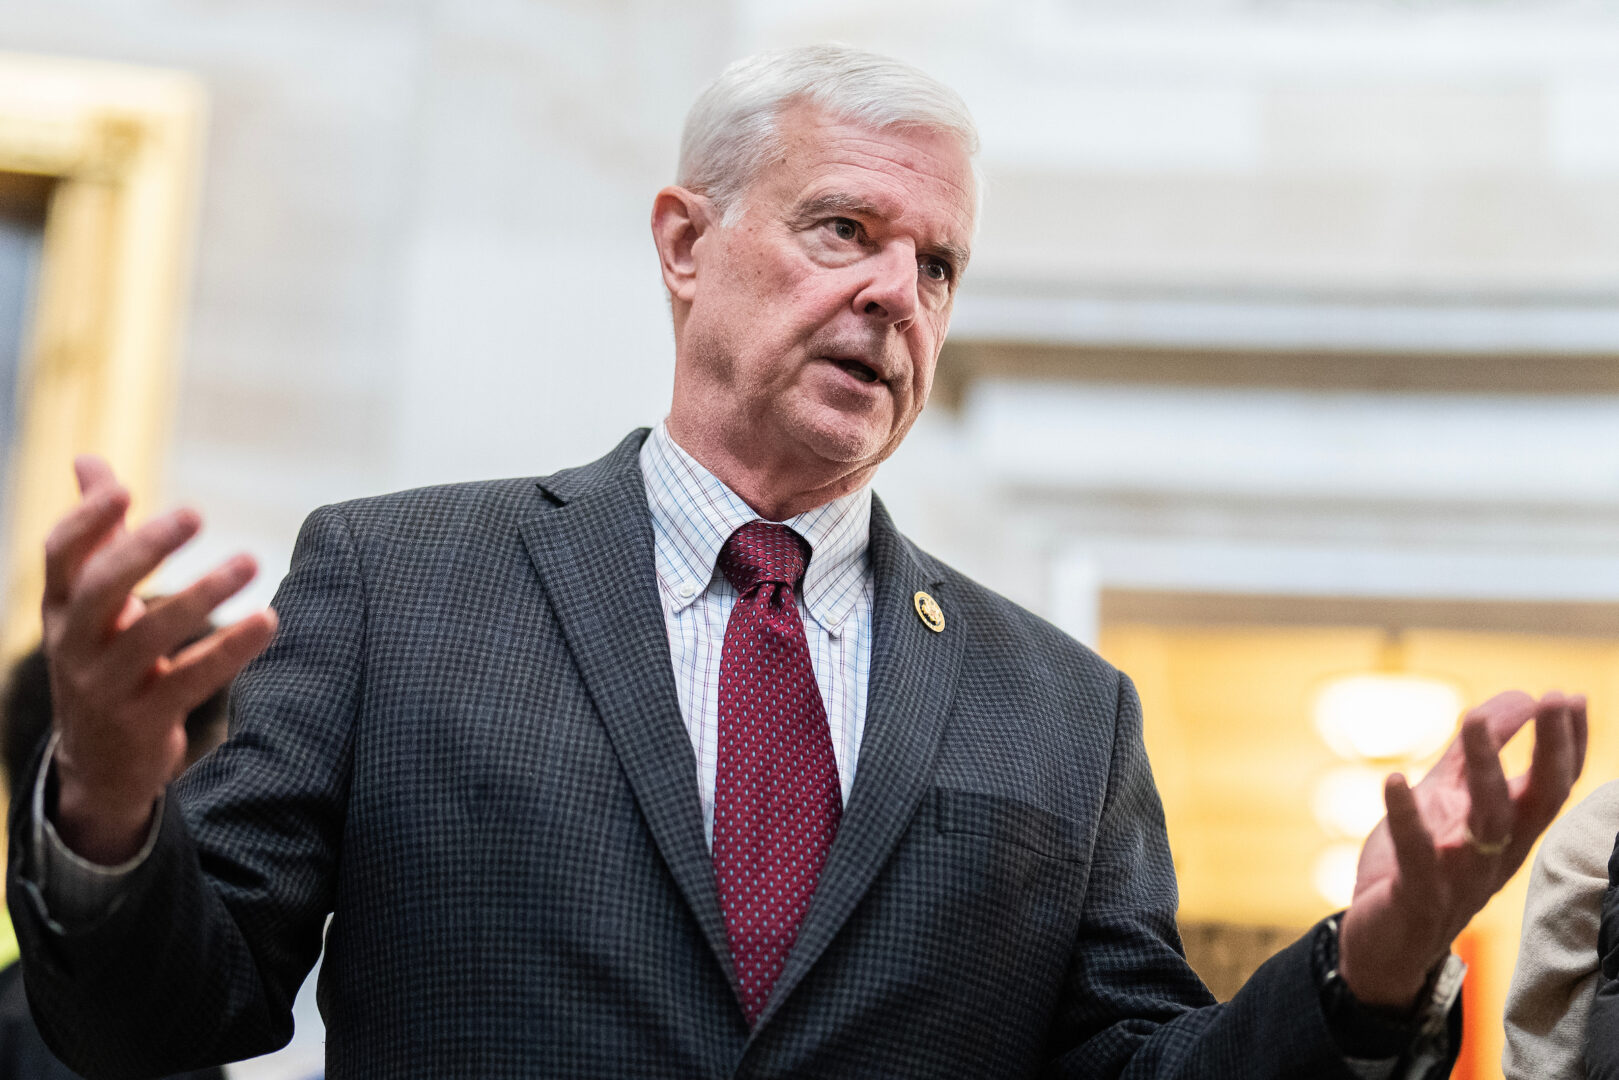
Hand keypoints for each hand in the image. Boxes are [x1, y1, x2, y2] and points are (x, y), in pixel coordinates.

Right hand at [42, 456, 277, 863]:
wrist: (98, 764)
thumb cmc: (103, 659)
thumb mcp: (90, 603)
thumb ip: (98, 534)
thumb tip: (88, 459)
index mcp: (62, 609)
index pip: (60, 555)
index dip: (85, 520)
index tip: (122, 488)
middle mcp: (74, 646)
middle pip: (101, 589)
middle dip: (146, 549)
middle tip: (196, 513)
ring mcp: (107, 687)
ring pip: (150, 636)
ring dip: (203, 595)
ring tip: (250, 561)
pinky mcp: (146, 722)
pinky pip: (191, 681)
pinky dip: (230, 650)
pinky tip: (268, 620)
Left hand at [1337, 690, 1586, 1007]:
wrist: (1384, 944)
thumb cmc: (1421, 866)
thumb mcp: (1447, 803)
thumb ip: (1472, 758)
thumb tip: (1515, 700)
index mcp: (1508, 833)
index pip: (1552, 787)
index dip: (1567, 745)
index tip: (1570, 697)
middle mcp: (1494, 854)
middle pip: (1537, 801)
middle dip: (1550, 751)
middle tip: (1553, 700)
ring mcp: (1459, 875)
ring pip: (1486, 822)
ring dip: (1484, 768)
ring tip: (1472, 717)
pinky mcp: (1417, 893)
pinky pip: (1416, 852)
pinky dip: (1405, 815)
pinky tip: (1394, 778)